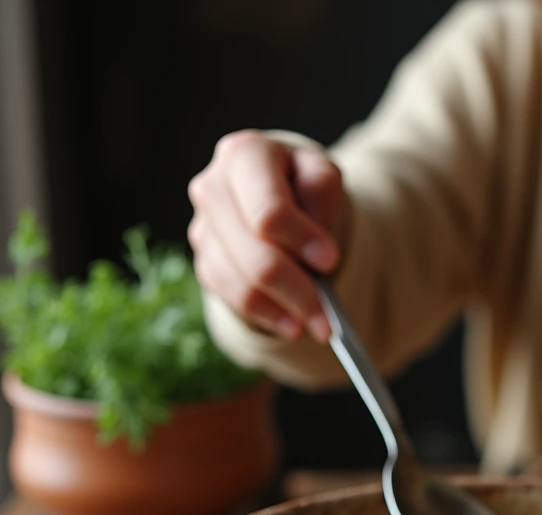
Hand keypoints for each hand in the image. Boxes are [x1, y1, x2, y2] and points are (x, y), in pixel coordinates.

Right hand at [188, 131, 347, 342]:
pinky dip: (266, 315)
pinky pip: (232, 299)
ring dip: (283, 310)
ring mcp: (204, 227)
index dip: (300, 240)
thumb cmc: (302, 183)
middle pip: (255, 254)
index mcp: (245, 155)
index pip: (268, 212)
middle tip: (329, 318)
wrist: (279, 192)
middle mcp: (213, 188)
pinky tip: (292, 322)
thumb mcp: (322, 177)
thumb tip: (319, 256)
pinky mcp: (204, 261)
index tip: (330, 261)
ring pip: (241, 282)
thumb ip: (322, 199)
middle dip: (297, 290)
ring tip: (317, 325)